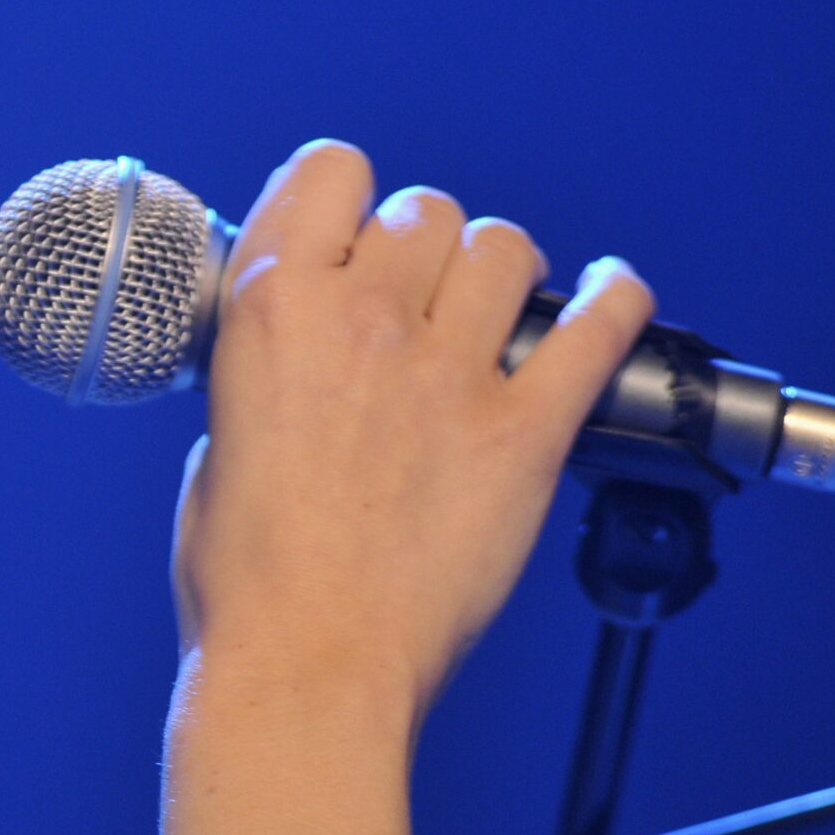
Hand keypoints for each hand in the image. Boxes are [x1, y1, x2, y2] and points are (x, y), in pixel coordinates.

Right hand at [171, 139, 656, 725]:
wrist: (306, 663)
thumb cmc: (245, 576)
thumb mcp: (217, 436)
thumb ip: (267, 371)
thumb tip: (303, 357)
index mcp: (270, 310)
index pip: (328, 171)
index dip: (346, 195)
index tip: (352, 229)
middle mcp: (362, 319)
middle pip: (425, 210)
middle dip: (426, 245)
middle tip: (425, 296)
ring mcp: (448, 373)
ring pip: (506, 249)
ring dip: (503, 271)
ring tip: (500, 308)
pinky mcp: (522, 433)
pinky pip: (599, 329)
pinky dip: (617, 301)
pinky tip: (613, 296)